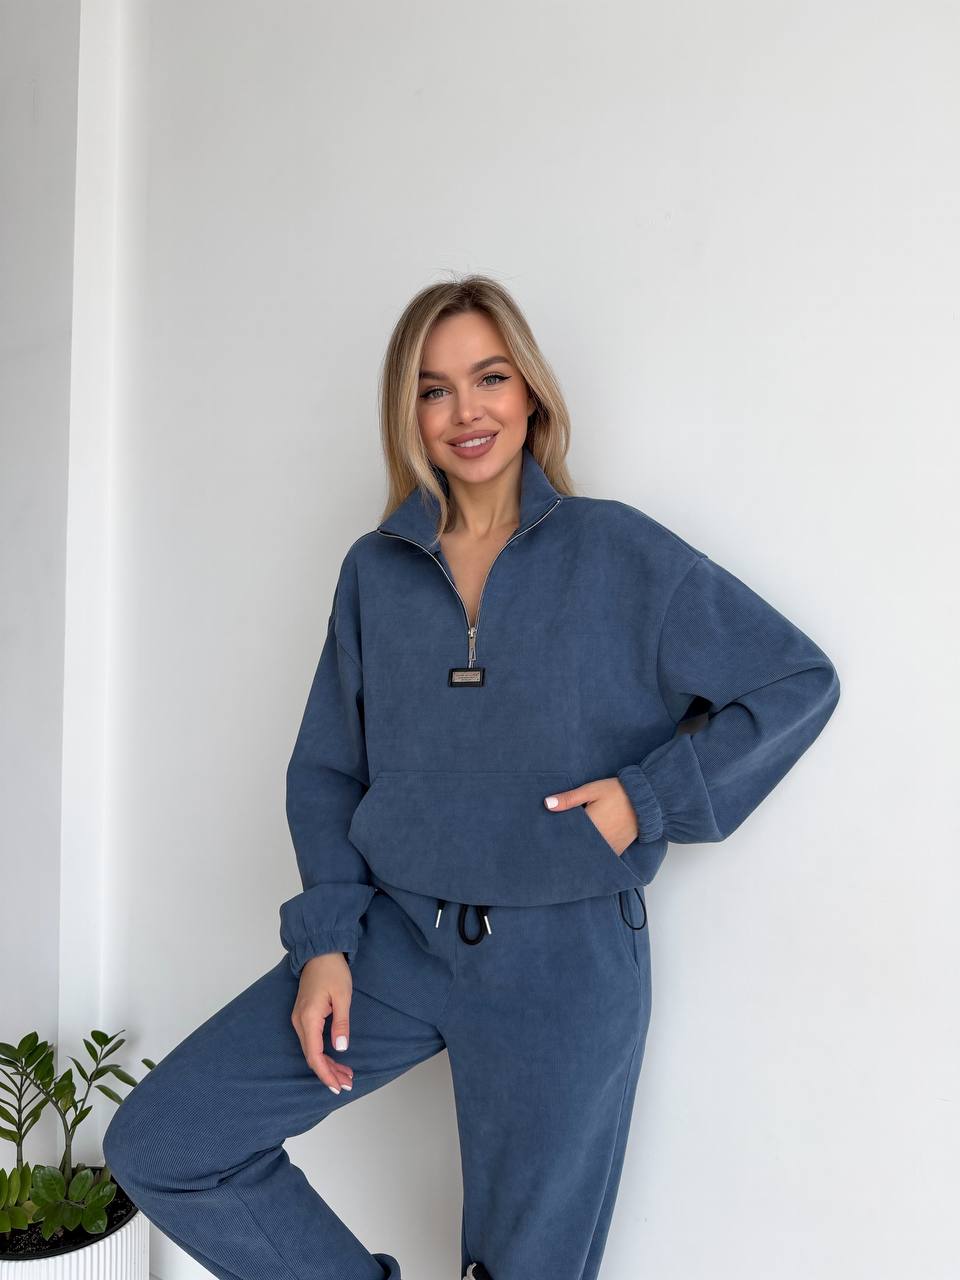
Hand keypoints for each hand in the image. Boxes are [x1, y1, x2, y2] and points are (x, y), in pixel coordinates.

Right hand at [291, 952, 355, 1094]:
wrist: (320, 952)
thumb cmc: (333, 971)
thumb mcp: (343, 996)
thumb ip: (341, 1023)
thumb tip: (340, 1048)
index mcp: (308, 1018)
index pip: (314, 1056)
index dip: (326, 1074)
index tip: (338, 1086)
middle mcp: (299, 1021)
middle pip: (312, 1057)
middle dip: (329, 1073)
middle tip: (347, 1084)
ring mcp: (299, 1019)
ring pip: (311, 1050)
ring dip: (327, 1064)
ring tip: (346, 1075)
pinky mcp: (303, 1016)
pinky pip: (311, 1041)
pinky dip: (323, 1053)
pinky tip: (336, 1058)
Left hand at [543, 776, 637, 855]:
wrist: (645, 798)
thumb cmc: (616, 791)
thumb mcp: (591, 790)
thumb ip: (568, 799)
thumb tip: (546, 804)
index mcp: (590, 826)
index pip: (567, 837)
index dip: (556, 838)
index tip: (546, 840)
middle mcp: (599, 840)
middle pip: (576, 848)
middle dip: (566, 847)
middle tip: (553, 848)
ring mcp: (609, 847)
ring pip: (589, 854)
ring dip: (580, 852)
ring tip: (567, 853)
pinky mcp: (617, 849)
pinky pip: (602, 857)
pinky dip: (593, 855)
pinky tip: (585, 853)